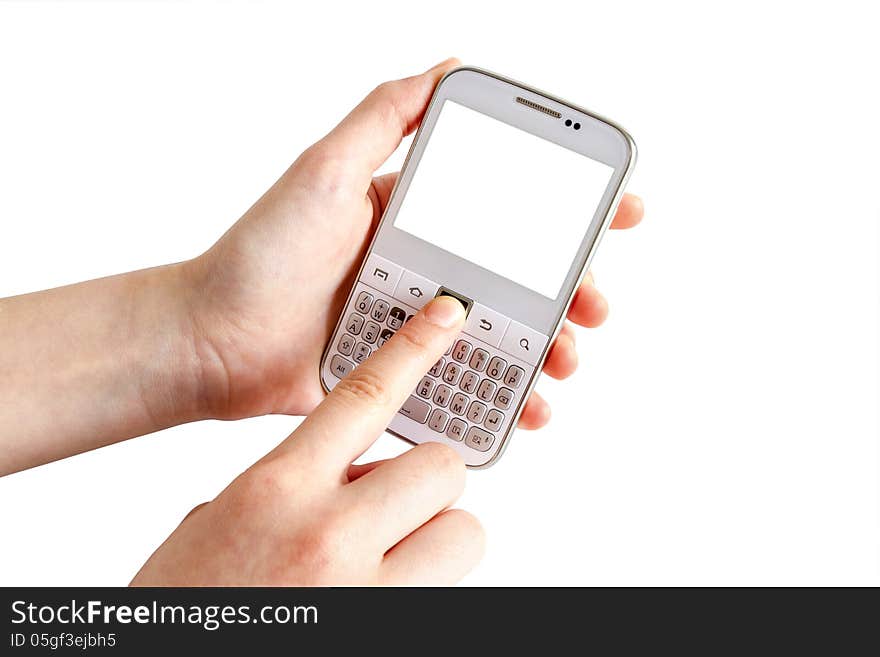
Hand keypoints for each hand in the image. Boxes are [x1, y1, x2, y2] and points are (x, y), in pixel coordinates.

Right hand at [132, 296, 482, 585]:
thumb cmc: (188, 599)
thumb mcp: (219, 522)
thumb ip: (288, 486)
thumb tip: (345, 475)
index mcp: (278, 488)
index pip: (366, 397)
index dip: (415, 350)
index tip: (446, 319)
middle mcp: (330, 534)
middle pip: (440, 466)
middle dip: (425, 481)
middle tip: (388, 504)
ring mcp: (369, 590)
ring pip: (463, 530)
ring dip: (436, 535)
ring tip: (389, 555)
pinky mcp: (395, 627)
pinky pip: (447, 584)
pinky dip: (424, 578)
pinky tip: (376, 590)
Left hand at [181, 58, 643, 425]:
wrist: (213, 343)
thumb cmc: (260, 254)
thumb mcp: (324, 170)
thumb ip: (383, 117)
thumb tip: (449, 66)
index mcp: (415, 219)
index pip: (506, 206)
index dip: (567, 208)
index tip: (617, 211)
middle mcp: (423, 269)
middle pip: (519, 277)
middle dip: (572, 288)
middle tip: (595, 302)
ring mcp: (415, 326)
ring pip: (504, 335)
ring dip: (549, 346)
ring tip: (565, 359)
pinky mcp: (402, 374)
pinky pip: (466, 385)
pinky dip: (505, 398)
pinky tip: (528, 407)